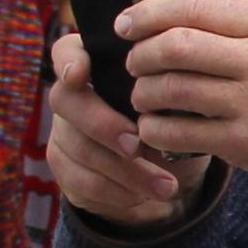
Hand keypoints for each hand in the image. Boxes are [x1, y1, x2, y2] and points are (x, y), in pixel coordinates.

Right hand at [45, 29, 205, 227]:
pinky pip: (82, 180)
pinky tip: (144, 195)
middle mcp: (73, 97)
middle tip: (137, 145)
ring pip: (80, 147)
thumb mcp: (179, 106)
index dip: (68, 60)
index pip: (67, 51)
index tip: (79, 73)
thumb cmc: (174, 125)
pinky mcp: (65, 168)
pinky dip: (118, 191)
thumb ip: (172, 91)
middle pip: (66, 101)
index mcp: (98, 69)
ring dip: (125, 170)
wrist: (169, 174)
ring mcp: (64, 133)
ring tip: (166, 186)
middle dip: (103, 125)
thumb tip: (182, 93)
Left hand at [118, 0, 247, 188]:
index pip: (196, 7)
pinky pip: (179, 133)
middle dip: (141, 54)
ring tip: (143, 94)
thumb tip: (164, 16)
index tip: (125, 23)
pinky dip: (154, 128)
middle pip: (177, 47)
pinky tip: (153, 125)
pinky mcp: (244, 144)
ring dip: (144, 92)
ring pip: (172, 90)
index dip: (150, 13)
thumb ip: (233, 21)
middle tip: (134, 61)